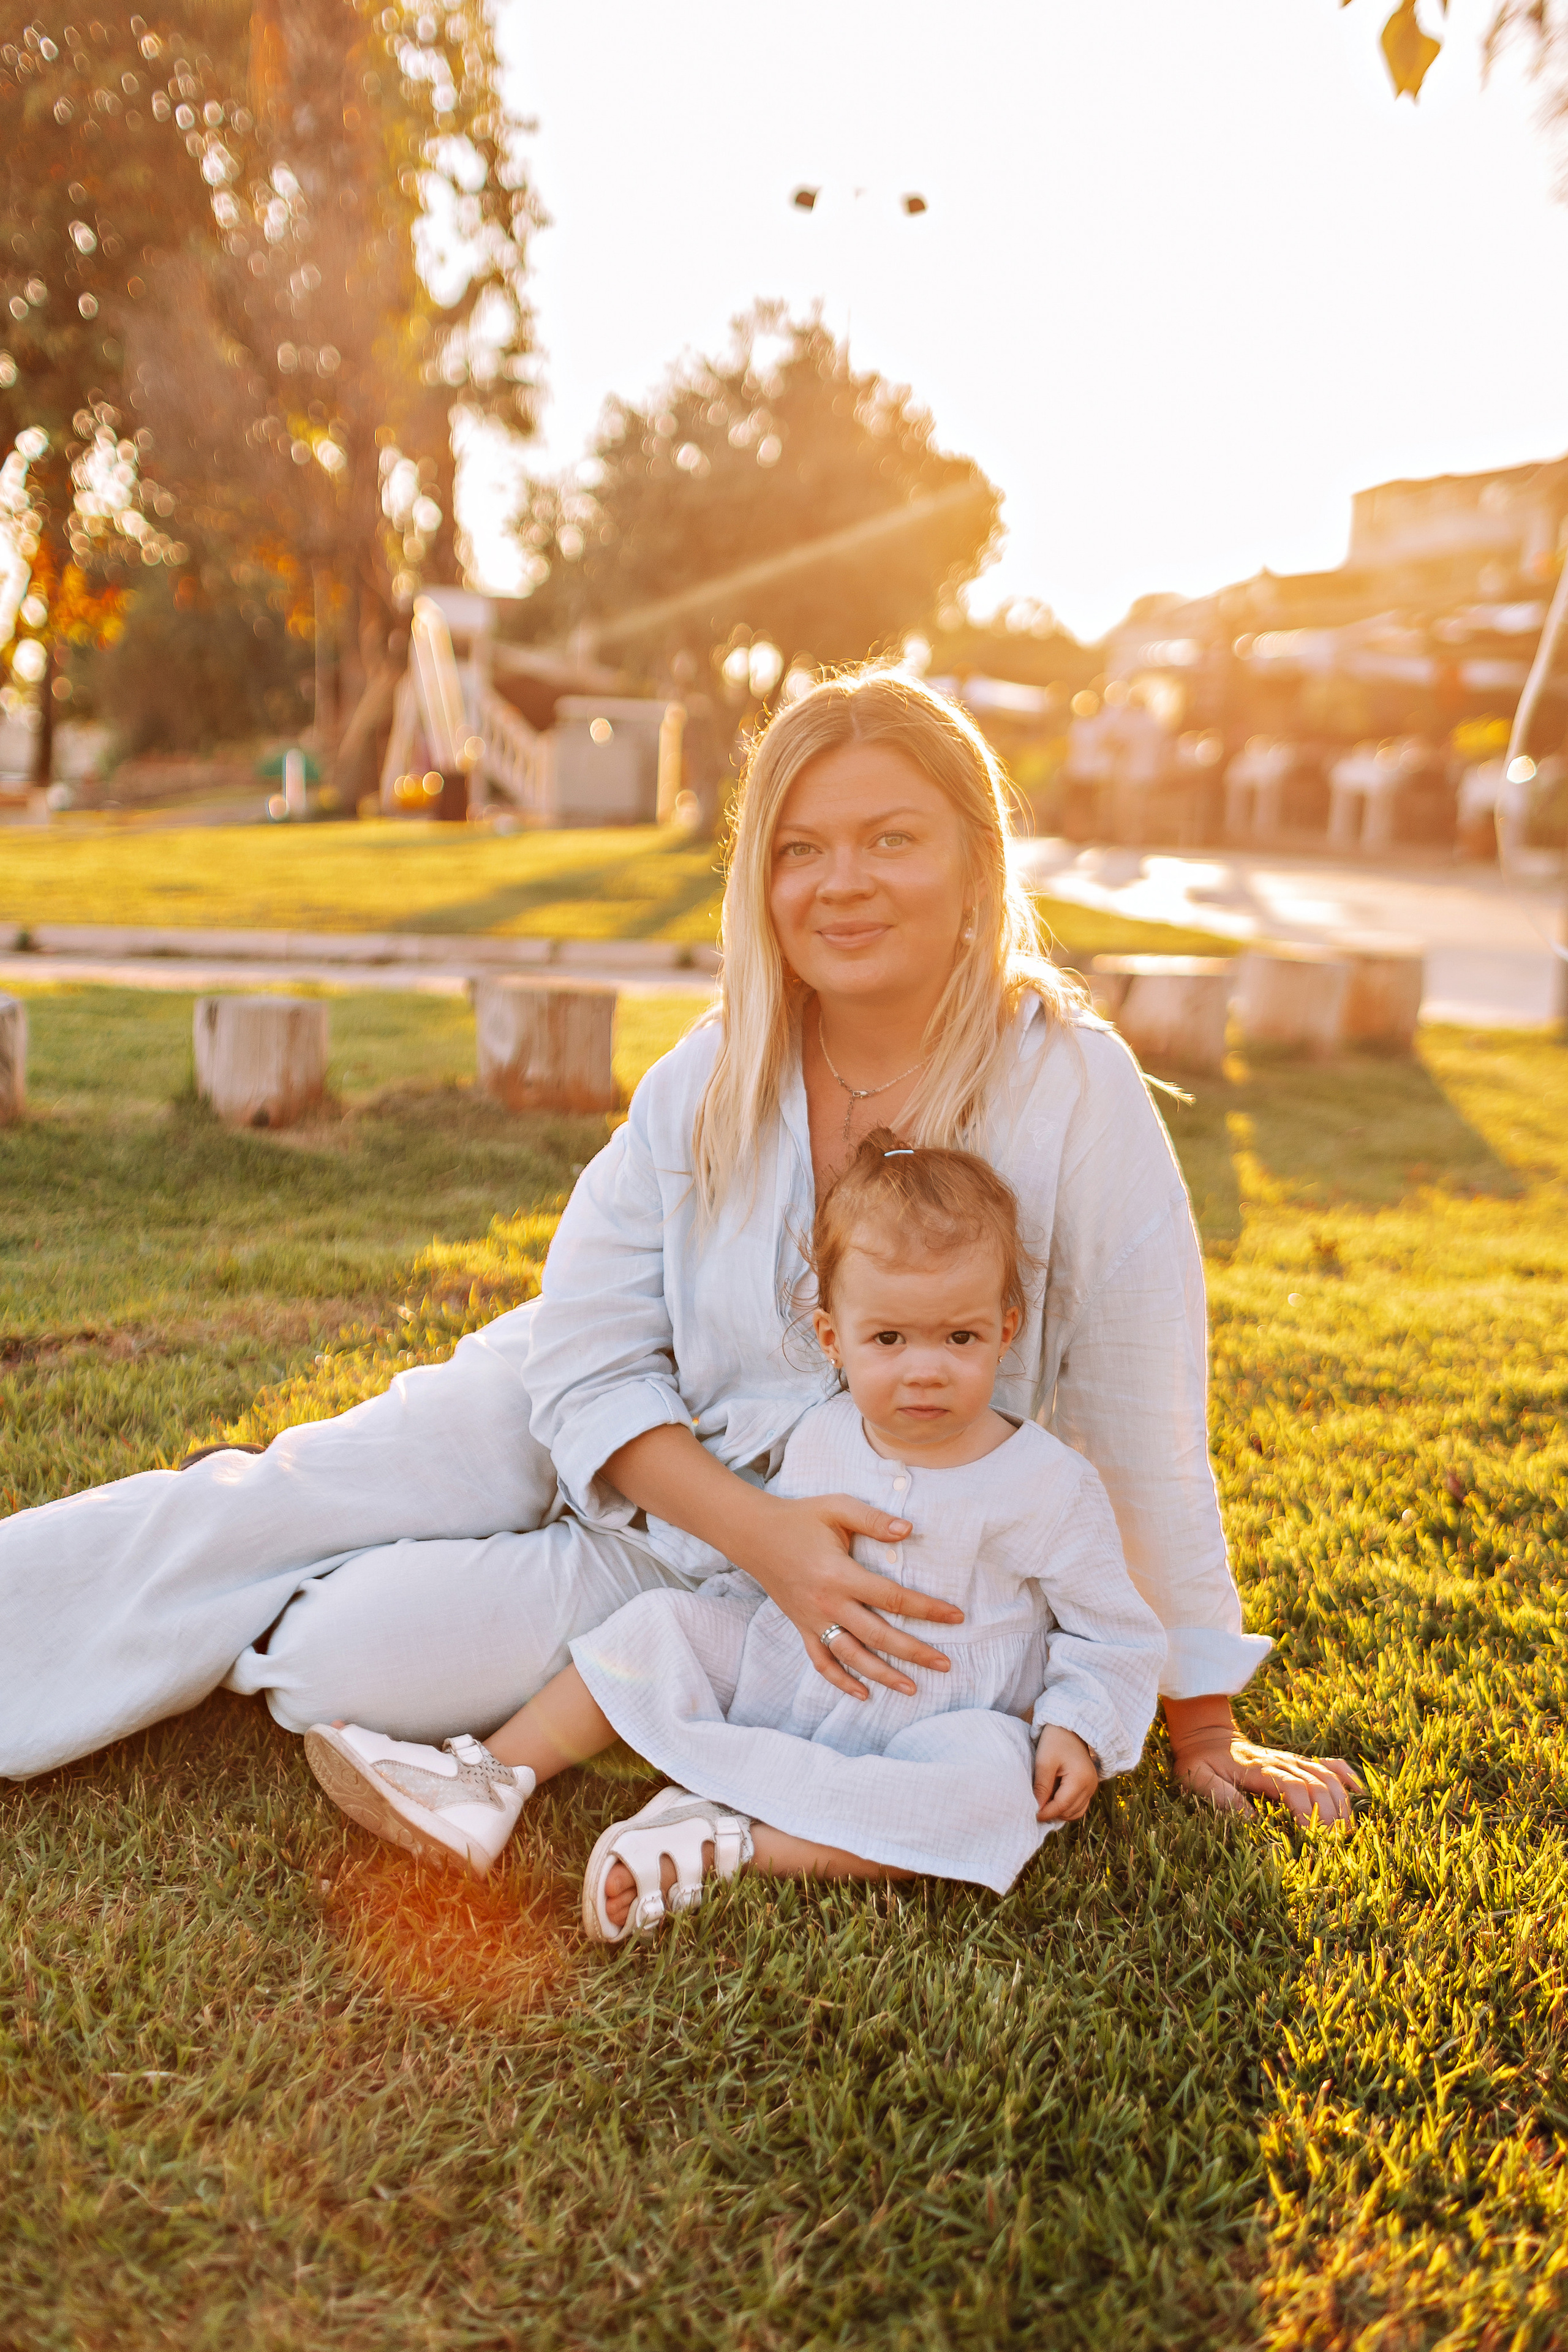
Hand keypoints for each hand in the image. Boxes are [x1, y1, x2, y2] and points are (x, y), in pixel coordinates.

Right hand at [598, 1427, 959, 1702]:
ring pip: (852, 1656)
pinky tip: (862, 1694)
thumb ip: (873, 1519)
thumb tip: (909, 1529)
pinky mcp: (801, 1627)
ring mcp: (812, 1620)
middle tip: (945, 1665)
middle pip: (878, 1636)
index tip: (956, 1617)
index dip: (927, 1609)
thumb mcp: (837, 1508)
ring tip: (912, 1689)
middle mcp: (827, 1603)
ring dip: (882, 1675)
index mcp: (840, 1575)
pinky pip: (821, 1661)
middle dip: (914, 1652)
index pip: (893, 1597)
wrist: (753, 1534)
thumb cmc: (800, 1518)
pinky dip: (840, 1681)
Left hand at [1034, 1724, 1098, 1822]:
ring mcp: (1092, 1786)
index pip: (1062, 1805)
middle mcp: (1090, 1786)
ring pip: (1076, 1811)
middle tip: (1036, 1809)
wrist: (1069, 1727)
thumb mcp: (1044, 1761)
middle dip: (1053, 1813)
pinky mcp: (1089, 1785)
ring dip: (1060, 1812)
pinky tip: (1054, 1800)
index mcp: (1080, 1779)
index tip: (1032, 1815)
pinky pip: (1079, 1805)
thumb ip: (1041, 1786)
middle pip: (1070, 1811)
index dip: (1046, 1813)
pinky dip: (1067, 1807)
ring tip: (1044, 1804)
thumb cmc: (1055, 1741)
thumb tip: (1037, 1808)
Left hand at [1164, 1696, 1361, 1827]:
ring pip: (1327, 1776)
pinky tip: (1359, 1793)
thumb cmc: (1200, 1762)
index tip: (1311, 1838)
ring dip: (1341, 1802)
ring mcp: (1292, 1760)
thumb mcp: (1199, 1778)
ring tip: (1347, 1831)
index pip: (1291, 1787)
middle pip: (1316, 1784)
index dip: (1304, 1811)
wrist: (1207, 1736)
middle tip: (1334, 1844)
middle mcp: (1281, 1762)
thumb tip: (1253, 1821)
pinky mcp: (1298, 1761)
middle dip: (1329, 1814)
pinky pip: (1329, 1764)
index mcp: (1258, 1769)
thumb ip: (1221, 1797)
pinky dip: (1346, 1777)